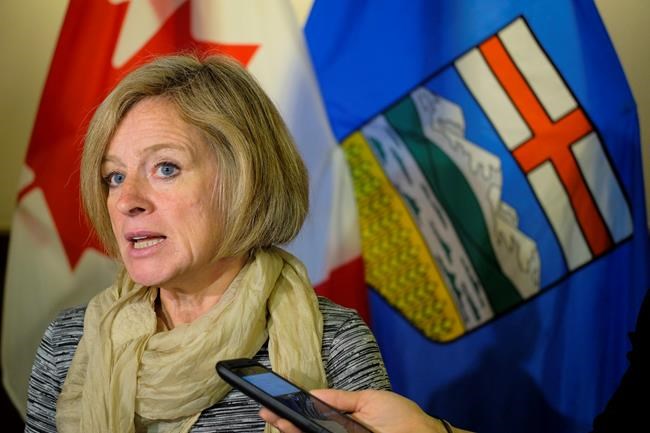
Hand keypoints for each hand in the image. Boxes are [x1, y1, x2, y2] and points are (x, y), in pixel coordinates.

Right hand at [259, 388, 465, 432]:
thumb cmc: (402, 419)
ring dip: (292, 431)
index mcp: (343, 422)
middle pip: (306, 431)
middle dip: (285, 423)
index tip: (275, 402)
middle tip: (267, 412)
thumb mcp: (368, 400)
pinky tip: (296, 430)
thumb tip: (312, 394)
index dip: (292, 412)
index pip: (312, 418)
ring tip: (276, 421)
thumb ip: (338, 399)